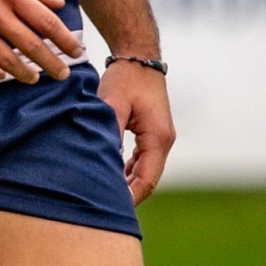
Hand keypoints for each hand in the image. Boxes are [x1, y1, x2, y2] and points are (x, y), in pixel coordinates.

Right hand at [0, 0, 83, 84]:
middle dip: (52, 63)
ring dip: (24, 73)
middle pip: (31, 45)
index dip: (65, 40)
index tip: (77, 52)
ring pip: (7, 60)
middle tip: (62, 74)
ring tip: (34, 78)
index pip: (46, 21)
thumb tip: (59, 4)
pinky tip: (1, 76)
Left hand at [99, 59, 175, 202]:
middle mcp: (163, 140)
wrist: (139, 55)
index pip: (147, 180)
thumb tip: (101, 163)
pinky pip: (142, 160)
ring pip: (146, 171)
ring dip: (127, 183)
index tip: (110, 210)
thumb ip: (109, 134)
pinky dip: (128, 170)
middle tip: (102, 208)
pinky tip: (111, 176)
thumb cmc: (126, 78)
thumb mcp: (112, 105)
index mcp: (158, 138)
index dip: (130, 198)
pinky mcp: (152, 132)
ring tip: (103, 195)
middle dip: (128, 195)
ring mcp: (160, 137)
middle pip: (148, 179)